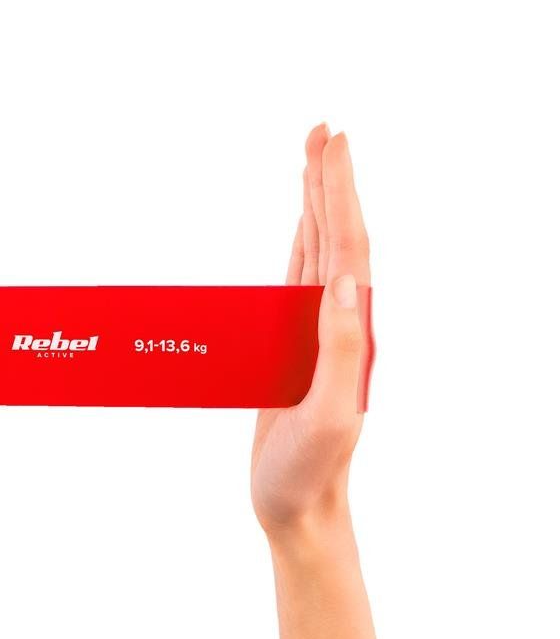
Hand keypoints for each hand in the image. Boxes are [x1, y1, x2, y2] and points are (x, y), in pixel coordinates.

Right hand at [251, 124, 369, 540]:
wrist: (297, 506)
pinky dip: (295, 245)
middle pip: (335, 237)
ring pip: (315, 253)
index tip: (332, 144)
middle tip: (320, 131)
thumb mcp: (332, 414)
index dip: (339, 194)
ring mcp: (312, 333)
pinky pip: (292, 283)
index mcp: (351, 332)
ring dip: (313, 205)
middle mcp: (337, 324)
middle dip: (328, 182)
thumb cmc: (313, 470)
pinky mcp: (287, 347)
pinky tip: (295, 228)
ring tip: (308, 163)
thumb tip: (342, 282)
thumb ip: (340, 350)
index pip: (347, 248)